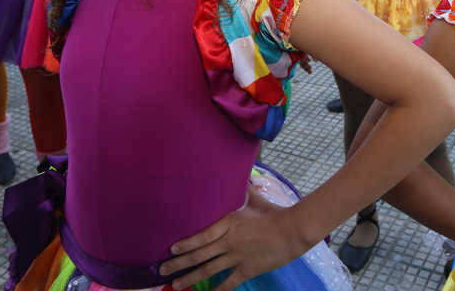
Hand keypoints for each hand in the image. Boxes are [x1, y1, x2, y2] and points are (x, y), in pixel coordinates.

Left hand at [159, 184, 315, 290]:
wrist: (293, 230)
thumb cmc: (274, 213)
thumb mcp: (254, 199)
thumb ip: (242, 190)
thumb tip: (238, 175)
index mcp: (228, 223)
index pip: (200, 236)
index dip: (183, 244)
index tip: (170, 250)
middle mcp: (229, 242)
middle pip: (198, 255)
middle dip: (178, 263)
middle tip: (161, 270)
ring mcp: (237, 257)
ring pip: (209, 270)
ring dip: (190, 278)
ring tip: (176, 284)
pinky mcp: (247, 270)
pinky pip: (228, 283)